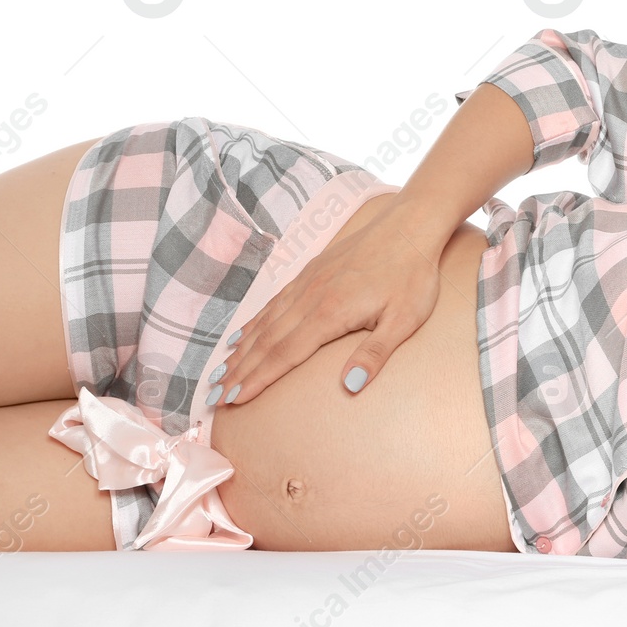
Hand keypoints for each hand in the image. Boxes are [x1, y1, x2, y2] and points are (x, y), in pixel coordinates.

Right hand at [213, 207, 444, 406]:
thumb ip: (375, 353)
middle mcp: (310, 297)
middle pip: (266, 341)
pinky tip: (242, 334)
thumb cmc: (412, 275)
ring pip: (265, 321)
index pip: (284, 354)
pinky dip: (254, 321)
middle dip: (238, 371)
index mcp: (330, 313)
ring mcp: (307, 282)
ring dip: (240, 350)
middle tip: (213, 397)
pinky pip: (274, 302)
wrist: (410, 226)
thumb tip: (350, 387)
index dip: (256, 379)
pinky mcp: (311, 271)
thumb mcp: (405, 319)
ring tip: (219, 373)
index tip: (231, 400)